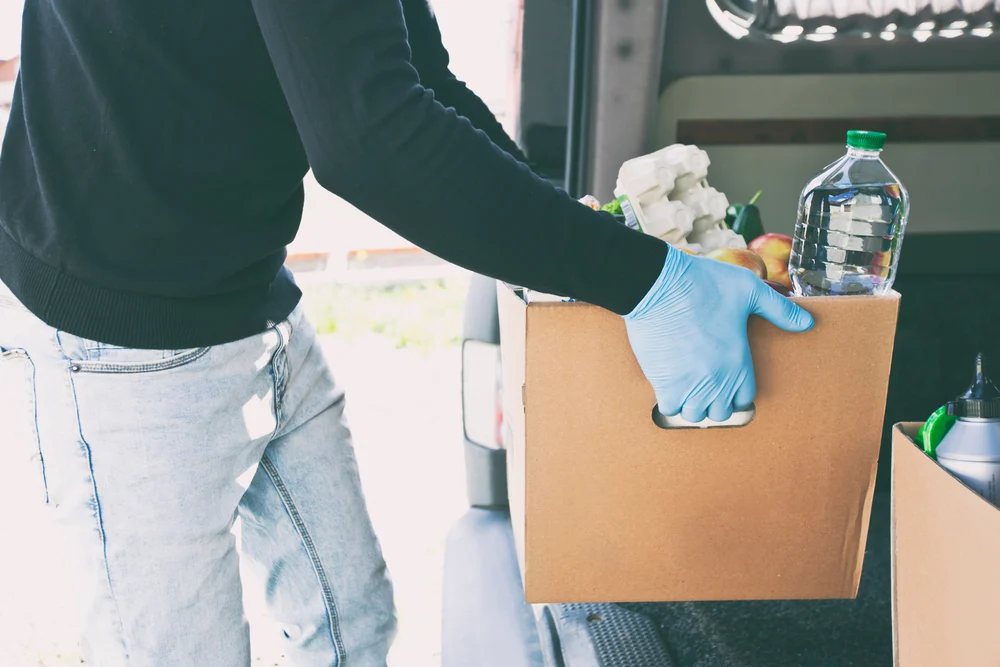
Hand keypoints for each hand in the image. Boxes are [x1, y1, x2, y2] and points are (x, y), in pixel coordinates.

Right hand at [625, 247, 813, 422]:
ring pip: (694, 414)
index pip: (744, 399)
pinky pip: (669, 409)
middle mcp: (716, 381)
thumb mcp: (750, 290)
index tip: (728, 380)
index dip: (736, 391)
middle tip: (707, 383)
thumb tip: (808, 324)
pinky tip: (670, 384)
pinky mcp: (662, 381)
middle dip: (715, 401)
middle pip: (720, 412)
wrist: (659, 285)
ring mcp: (688, 384)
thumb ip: (780, 311)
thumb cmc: (704, 284)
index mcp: (738, 363)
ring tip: (689, 386)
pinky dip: (670, 401)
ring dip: (692, 404)